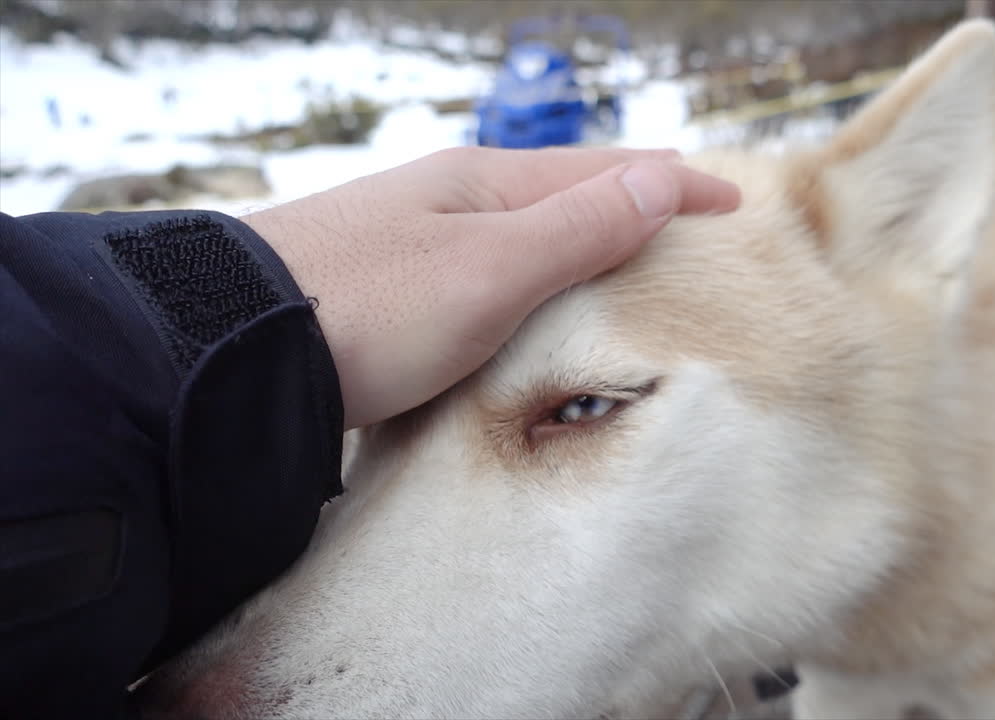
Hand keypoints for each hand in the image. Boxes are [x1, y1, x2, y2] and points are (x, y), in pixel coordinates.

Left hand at [242, 146, 740, 427]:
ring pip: (523, 230)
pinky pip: (486, 265)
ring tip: (625, 256)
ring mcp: (414, 237)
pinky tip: (530, 295)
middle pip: (565, 191)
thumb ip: (579, 226)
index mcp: (485, 183)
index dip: (676, 186)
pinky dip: (534, 272)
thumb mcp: (493, 269)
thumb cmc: (371, 307)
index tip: (737, 203)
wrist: (231, 345)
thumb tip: (661, 174)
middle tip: (686, 222)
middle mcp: (451, 198)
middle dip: (633, 201)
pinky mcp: (387, 283)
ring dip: (582, 237)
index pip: (607, 173)